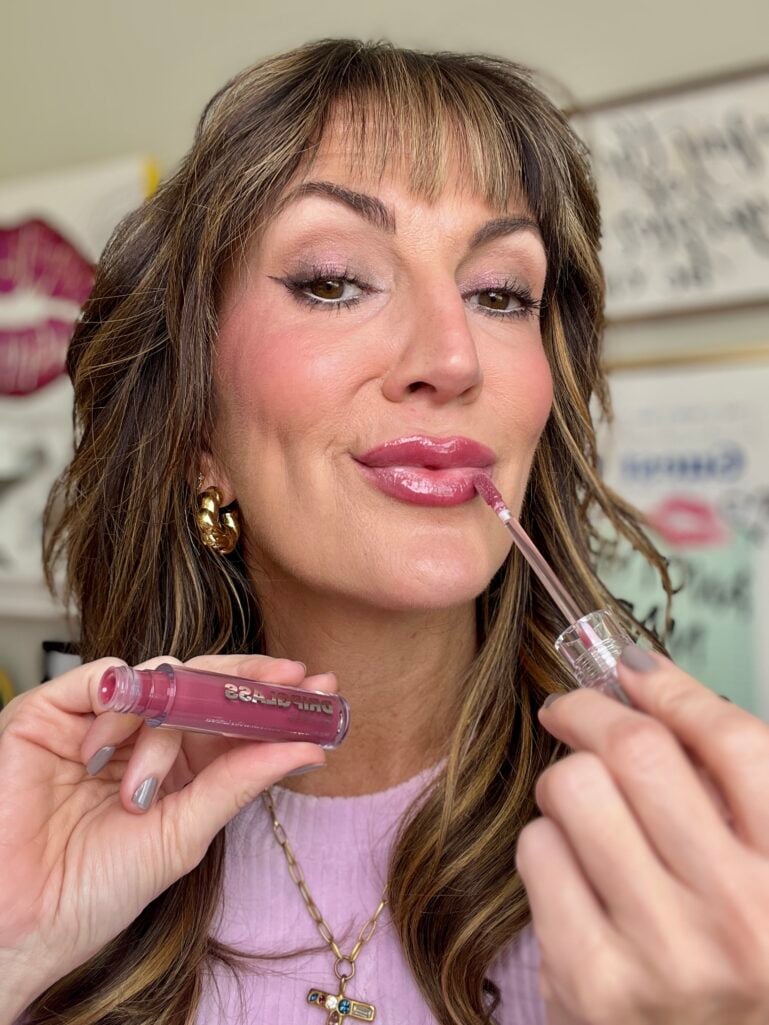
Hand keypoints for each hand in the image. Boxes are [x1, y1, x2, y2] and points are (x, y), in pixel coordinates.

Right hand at [0, 652, 332, 1008]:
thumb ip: (240, 782)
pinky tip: (107, 750)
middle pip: (204, 684)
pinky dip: (118, 703)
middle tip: (289, 680)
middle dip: (249, 680)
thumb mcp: (184, 834)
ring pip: (160, 680)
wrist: (19, 919)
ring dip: (163, 728)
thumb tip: (310, 747)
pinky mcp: (53, 710)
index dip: (272, 700)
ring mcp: (100, 718)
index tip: (319, 689)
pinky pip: (103, 677)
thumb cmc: (95, 890)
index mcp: (177, 765)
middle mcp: (143, 735)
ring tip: (140, 790)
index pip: (232, 716)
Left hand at [515, 648, 768, 1024]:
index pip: (735, 744)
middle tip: (574, 711)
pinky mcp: (591, 982)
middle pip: (638, 751)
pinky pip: (537, 850)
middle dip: (591, 712)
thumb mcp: (764, 876)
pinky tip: (570, 869)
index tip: (635, 670)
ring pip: (574, 789)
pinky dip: (545, 843)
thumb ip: (730, 793)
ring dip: (567, 782)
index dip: (675, 689)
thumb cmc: (737, 967)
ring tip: (581, 807)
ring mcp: (662, 954)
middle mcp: (737, 917)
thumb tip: (647, 682)